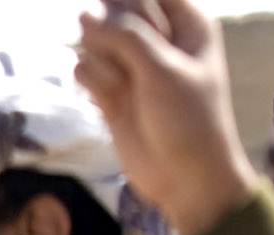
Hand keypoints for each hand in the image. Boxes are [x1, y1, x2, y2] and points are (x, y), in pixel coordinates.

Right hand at [75, 0, 257, 234]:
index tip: (123, 27)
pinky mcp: (111, 91)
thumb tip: (84, 14)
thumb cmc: (189, 119)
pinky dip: (92, 80)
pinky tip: (109, 99)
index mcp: (188, 22)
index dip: (127, 0)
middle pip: (118, 9)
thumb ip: (125, 36)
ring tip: (124, 86)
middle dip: (114, 30)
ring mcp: (133, 65)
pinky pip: (85, 68)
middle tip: (132, 61)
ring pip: (96, 38)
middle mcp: (159, 38)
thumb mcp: (164, 70)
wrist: (185, 178)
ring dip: (102, 58)